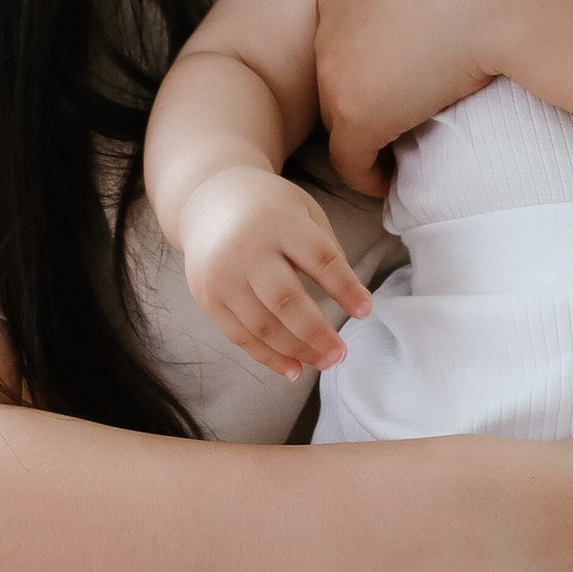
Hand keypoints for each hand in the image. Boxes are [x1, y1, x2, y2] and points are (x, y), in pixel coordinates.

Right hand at [173, 164, 373, 379]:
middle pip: (286, 301)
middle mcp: (246, 249)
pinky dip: (268, 357)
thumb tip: (351, 300)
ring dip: (296, 350)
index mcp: (279, 222)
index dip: (345, 287)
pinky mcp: (207, 298)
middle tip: (341, 354)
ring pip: (262, 325)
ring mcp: (222, 276)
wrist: (209, 202)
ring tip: (324, 362)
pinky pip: (240, 336)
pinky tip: (294, 368)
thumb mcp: (303, 213)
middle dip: (317, 333)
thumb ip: (326, 251)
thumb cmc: (269, 210)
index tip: (365, 311)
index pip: (319, 259)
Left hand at [270, 0, 534, 198]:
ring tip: (413, 133)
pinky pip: (355, 162)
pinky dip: (372, 172)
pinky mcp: (361, 117)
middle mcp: (327, 28)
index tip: (398, 56)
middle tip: (417, 96)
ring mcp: (339, 73)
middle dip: (368, 86)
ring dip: (372, 127)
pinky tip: (395, 175)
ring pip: (346, 115)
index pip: (342, 28)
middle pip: (339, 72)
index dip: (371, 44)